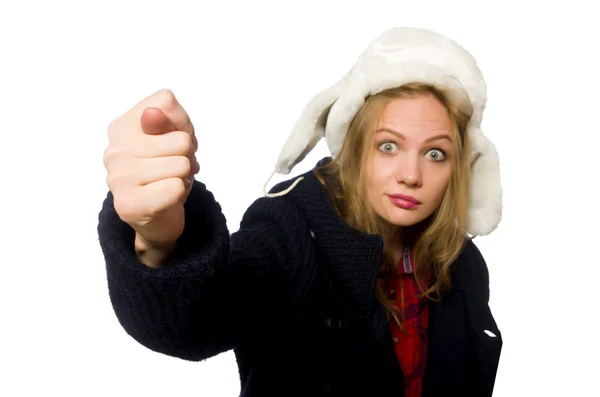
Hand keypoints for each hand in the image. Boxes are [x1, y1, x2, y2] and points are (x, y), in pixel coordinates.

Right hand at [103, 89, 199, 257]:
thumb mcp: (175, 135)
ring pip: (181, 165)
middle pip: (181, 140)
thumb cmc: (167, 170)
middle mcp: (113, 150)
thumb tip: (152, 115)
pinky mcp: (127, 205)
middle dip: (186, 155)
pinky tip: (166, 197)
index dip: (181, 124)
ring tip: (170, 181)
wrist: (159, 216)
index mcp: (121, 126)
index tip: (172, 141)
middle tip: (174, 167)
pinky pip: (175, 188)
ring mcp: (117, 178)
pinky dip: (180, 193)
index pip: (166, 103)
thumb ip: (169, 118)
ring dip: (184, 176)